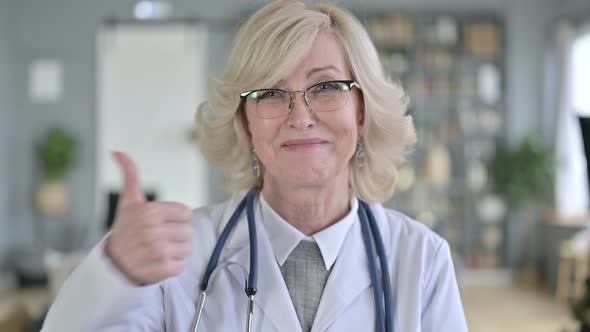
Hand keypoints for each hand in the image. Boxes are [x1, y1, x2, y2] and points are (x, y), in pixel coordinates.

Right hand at [105, 151, 192, 285]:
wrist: (110, 265)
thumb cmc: (124, 231)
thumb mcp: (128, 202)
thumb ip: (130, 175)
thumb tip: (117, 151)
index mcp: (149, 211)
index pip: (186, 213)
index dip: (176, 219)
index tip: (161, 224)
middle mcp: (152, 230)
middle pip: (189, 231)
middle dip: (176, 236)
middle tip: (159, 239)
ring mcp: (156, 251)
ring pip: (188, 248)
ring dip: (176, 252)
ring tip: (159, 252)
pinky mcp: (160, 270)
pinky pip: (182, 266)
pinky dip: (173, 267)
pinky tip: (159, 264)